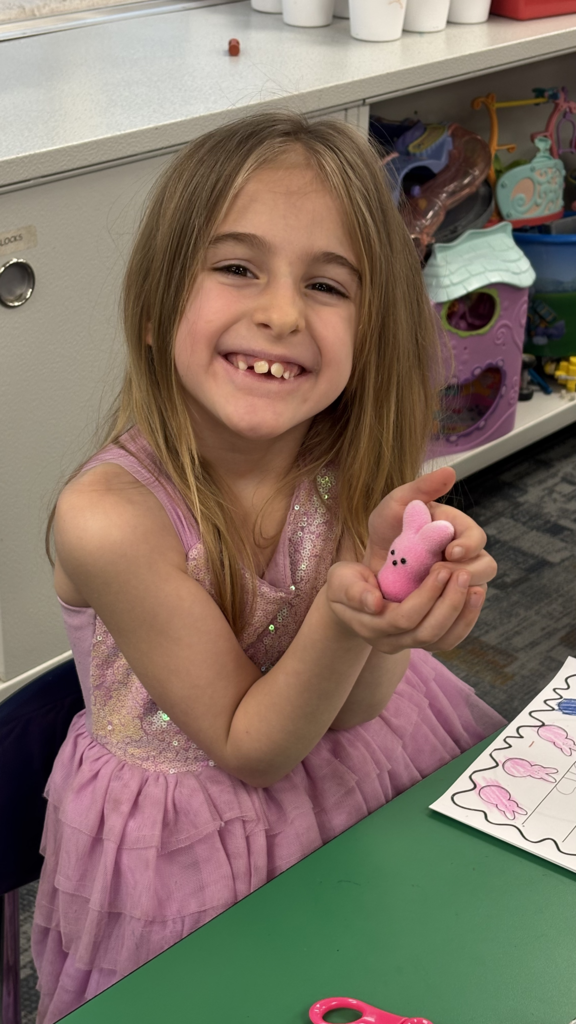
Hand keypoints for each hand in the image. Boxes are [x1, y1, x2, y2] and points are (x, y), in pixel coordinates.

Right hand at [326, 558, 485, 655]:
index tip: (441, 568)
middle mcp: (391, 642)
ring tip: (476, 587)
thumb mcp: (341, 580)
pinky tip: (474, 596)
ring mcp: (408, 645)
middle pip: (428, 632)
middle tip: (462, 573)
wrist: (352, 599)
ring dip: (462, 615)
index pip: (404, 618)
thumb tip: (374, 604)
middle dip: (449, 603)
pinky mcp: (423, 641)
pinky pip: (449, 640)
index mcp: (371, 627)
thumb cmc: (346, 583)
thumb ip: (354, 591)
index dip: (426, 596)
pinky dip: (465, 620)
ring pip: (442, 641)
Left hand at [363, 467, 495, 602]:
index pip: (477, 537)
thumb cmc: (386, 530)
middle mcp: (465, 555)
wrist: (370, 564)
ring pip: (477, 591)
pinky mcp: (449, 603)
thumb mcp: (396, 505)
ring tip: (433, 590)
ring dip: (459, 592)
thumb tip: (450, 471)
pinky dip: (453, 612)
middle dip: (468, 571)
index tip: (451, 551)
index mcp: (456, 529)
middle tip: (441, 573)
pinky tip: (434, 609)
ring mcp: (460, 580)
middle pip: (486, 566)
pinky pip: (462, 613)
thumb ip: (422, 488)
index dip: (469, 545)